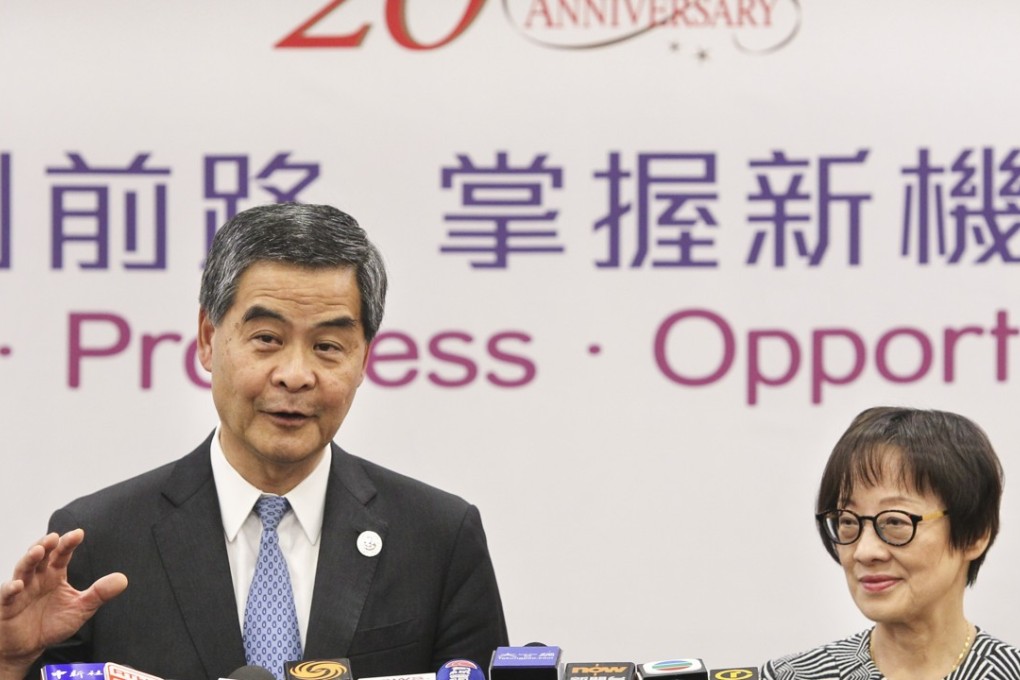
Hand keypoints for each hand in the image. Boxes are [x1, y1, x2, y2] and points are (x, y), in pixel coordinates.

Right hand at [0, 530, 126, 678]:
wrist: (29, 646)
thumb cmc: (52, 623)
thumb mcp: (80, 608)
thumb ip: (99, 593)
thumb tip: (123, 579)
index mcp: (54, 574)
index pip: (62, 554)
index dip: (68, 543)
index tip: (78, 533)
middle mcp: (37, 577)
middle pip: (41, 556)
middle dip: (46, 545)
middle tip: (54, 537)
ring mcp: (21, 589)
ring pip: (22, 569)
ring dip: (29, 559)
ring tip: (38, 551)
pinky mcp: (7, 605)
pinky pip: (6, 595)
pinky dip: (10, 589)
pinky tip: (17, 585)